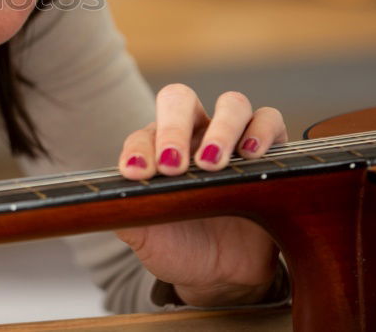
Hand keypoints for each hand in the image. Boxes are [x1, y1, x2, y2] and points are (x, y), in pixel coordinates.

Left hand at [115, 84, 287, 306]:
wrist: (222, 275)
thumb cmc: (178, 247)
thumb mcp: (145, 237)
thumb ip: (125, 216)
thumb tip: (105, 203)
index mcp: (156, 149)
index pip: (143, 134)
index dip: (139, 150)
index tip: (138, 174)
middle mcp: (193, 135)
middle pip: (180, 100)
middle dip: (173, 126)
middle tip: (173, 165)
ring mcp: (232, 139)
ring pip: (231, 104)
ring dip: (221, 130)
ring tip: (212, 163)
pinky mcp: (269, 151)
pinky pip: (270, 121)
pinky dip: (262, 131)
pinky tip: (251, 153)